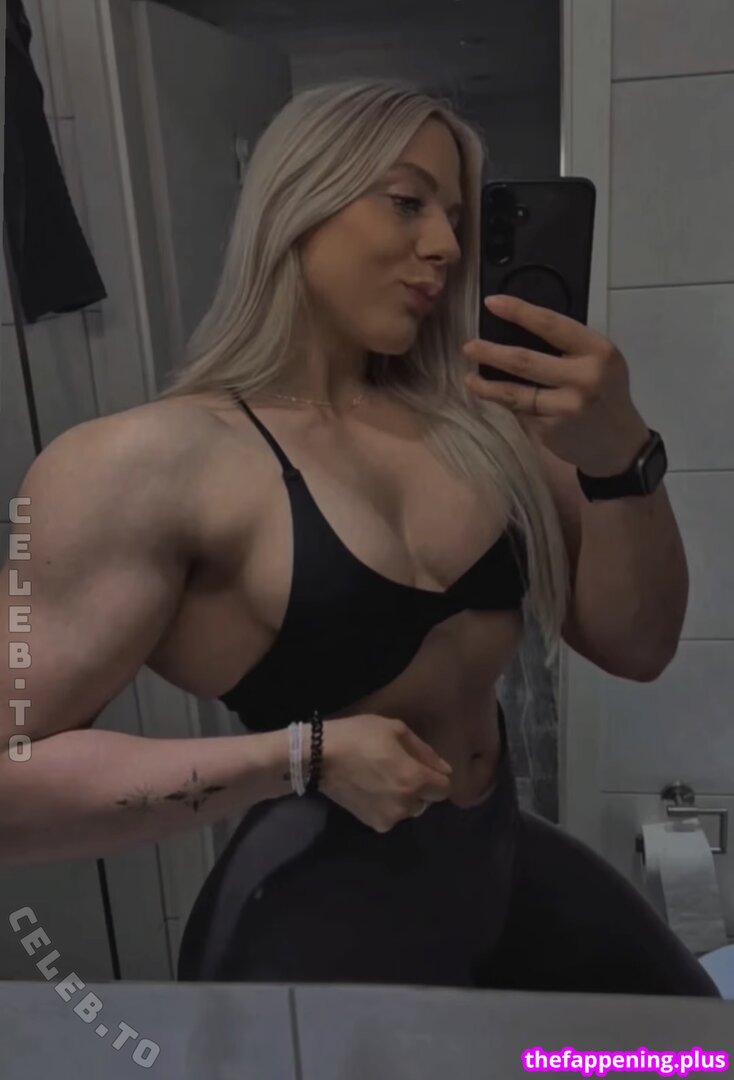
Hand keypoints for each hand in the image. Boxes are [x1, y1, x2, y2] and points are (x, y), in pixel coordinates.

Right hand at [320, 715, 452, 831]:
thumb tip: (444, 769)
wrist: (319, 757)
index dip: (437, 776)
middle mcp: (406, 805)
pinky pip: (391, 816)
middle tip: (399, 769)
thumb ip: (425, 752)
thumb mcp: (396, 730)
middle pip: (427, 801)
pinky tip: (372, 789)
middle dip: (420, 787)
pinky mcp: (372, 823)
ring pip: (409, 810)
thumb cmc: (359, 736)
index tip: (422, 765)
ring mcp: (389, 818)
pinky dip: (387, 805)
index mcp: (415, 780)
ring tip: (383, 779)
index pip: (444, 788)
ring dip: (404, 798)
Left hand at [462, 295, 649, 476]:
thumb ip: (569, 347)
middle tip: (468, 346)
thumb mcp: (599, 361)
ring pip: (515, 393)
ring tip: (470, 379)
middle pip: (525, 361)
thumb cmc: (606, 393)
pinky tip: (494, 398)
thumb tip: (517, 331)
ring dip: (487, 385)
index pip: (552, 325)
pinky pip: (521, 411)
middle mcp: (583, 377)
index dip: (519, 312)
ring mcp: (565, 406)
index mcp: (597, 351)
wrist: (620, 444)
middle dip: (491, 353)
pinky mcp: (551, 429)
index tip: (492, 303)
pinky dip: (506, 403)